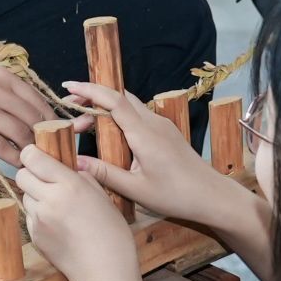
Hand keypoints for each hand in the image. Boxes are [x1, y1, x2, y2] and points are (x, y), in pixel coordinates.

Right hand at [0, 54, 53, 160]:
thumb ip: (0, 89)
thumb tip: (20, 110)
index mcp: (4, 76)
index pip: (40, 102)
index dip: (52, 122)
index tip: (55, 136)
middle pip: (36, 120)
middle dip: (46, 139)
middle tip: (50, 155)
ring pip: (21, 135)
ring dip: (32, 151)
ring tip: (36, 164)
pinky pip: (1, 147)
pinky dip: (13, 158)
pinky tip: (17, 166)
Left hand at [16, 135, 141, 280]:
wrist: (105, 270)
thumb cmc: (111, 233)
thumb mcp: (101, 195)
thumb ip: (80, 176)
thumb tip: (65, 167)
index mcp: (69, 185)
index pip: (33, 158)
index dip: (32, 154)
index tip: (38, 155)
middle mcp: (49, 200)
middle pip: (21, 175)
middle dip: (31, 173)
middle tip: (46, 180)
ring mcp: (39, 220)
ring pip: (24, 196)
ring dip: (35, 195)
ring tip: (57, 206)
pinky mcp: (34, 236)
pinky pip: (29, 217)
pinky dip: (38, 216)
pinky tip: (58, 225)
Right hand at [51, 79, 235, 225]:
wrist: (212, 195)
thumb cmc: (176, 195)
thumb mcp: (136, 189)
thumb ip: (105, 174)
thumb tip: (75, 162)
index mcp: (144, 134)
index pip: (113, 101)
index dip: (90, 90)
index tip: (68, 86)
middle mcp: (153, 123)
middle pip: (119, 97)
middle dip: (92, 97)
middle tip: (70, 110)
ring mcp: (161, 125)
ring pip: (129, 105)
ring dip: (105, 109)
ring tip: (84, 126)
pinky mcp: (166, 132)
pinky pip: (138, 116)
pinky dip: (118, 117)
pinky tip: (109, 135)